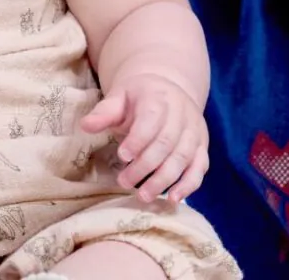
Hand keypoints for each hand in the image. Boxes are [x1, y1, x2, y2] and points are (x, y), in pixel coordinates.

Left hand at [80, 73, 208, 203]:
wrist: (168, 90)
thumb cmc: (138, 97)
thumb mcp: (119, 96)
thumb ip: (104, 112)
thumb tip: (85, 126)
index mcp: (159, 98)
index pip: (151, 120)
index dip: (138, 140)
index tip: (122, 156)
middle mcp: (182, 114)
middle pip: (167, 143)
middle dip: (145, 166)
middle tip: (124, 182)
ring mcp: (195, 131)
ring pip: (183, 158)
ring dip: (164, 180)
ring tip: (143, 196)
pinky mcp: (202, 146)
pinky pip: (200, 167)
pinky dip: (189, 185)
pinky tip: (173, 199)